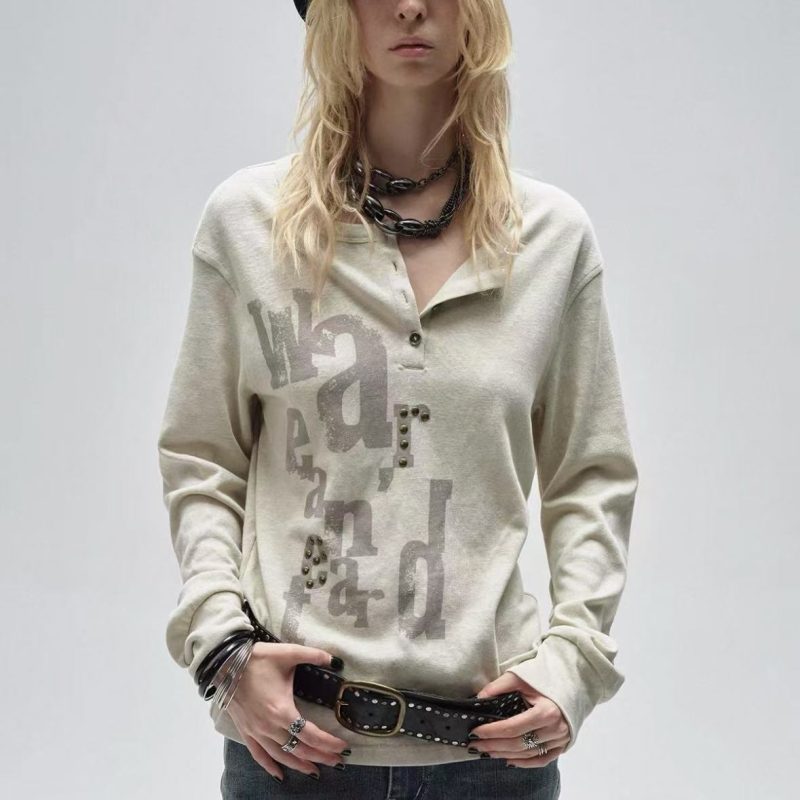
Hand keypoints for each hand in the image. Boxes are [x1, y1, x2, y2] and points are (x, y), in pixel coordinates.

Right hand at [226, 642, 350, 781]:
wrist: (226, 663)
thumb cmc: (258, 659)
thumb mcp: (289, 653)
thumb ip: (314, 655)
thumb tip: (335, 659)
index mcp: (282, 711)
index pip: (311, 734)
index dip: (328, 742)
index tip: (342, 746)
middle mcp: (269, 727)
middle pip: (299, 749)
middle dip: (320, 756)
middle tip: (336, 761)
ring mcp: (256, 732)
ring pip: (281, 756)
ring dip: (299, 764)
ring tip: (315, 770)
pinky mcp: (246, 731)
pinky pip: (258, 755)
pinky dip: (270, 766)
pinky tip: (279, 775)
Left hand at [468, 671, 570, 766]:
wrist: (573, 680)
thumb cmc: (546, 677)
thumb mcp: (520, 676)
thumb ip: (498, 686)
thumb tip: (478, 698)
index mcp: (546, 711)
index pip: (512, 727)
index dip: (492, 732)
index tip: (475, 732)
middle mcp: (555, 729)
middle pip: (519, 743)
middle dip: (494, 745)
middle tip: (475, 745)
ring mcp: (560, 739)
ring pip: (528, 753)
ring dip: (506, 754)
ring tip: (488, 752)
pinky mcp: (563, 744)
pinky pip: (542, 759)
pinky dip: (524, 762)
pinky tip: (509, 760)